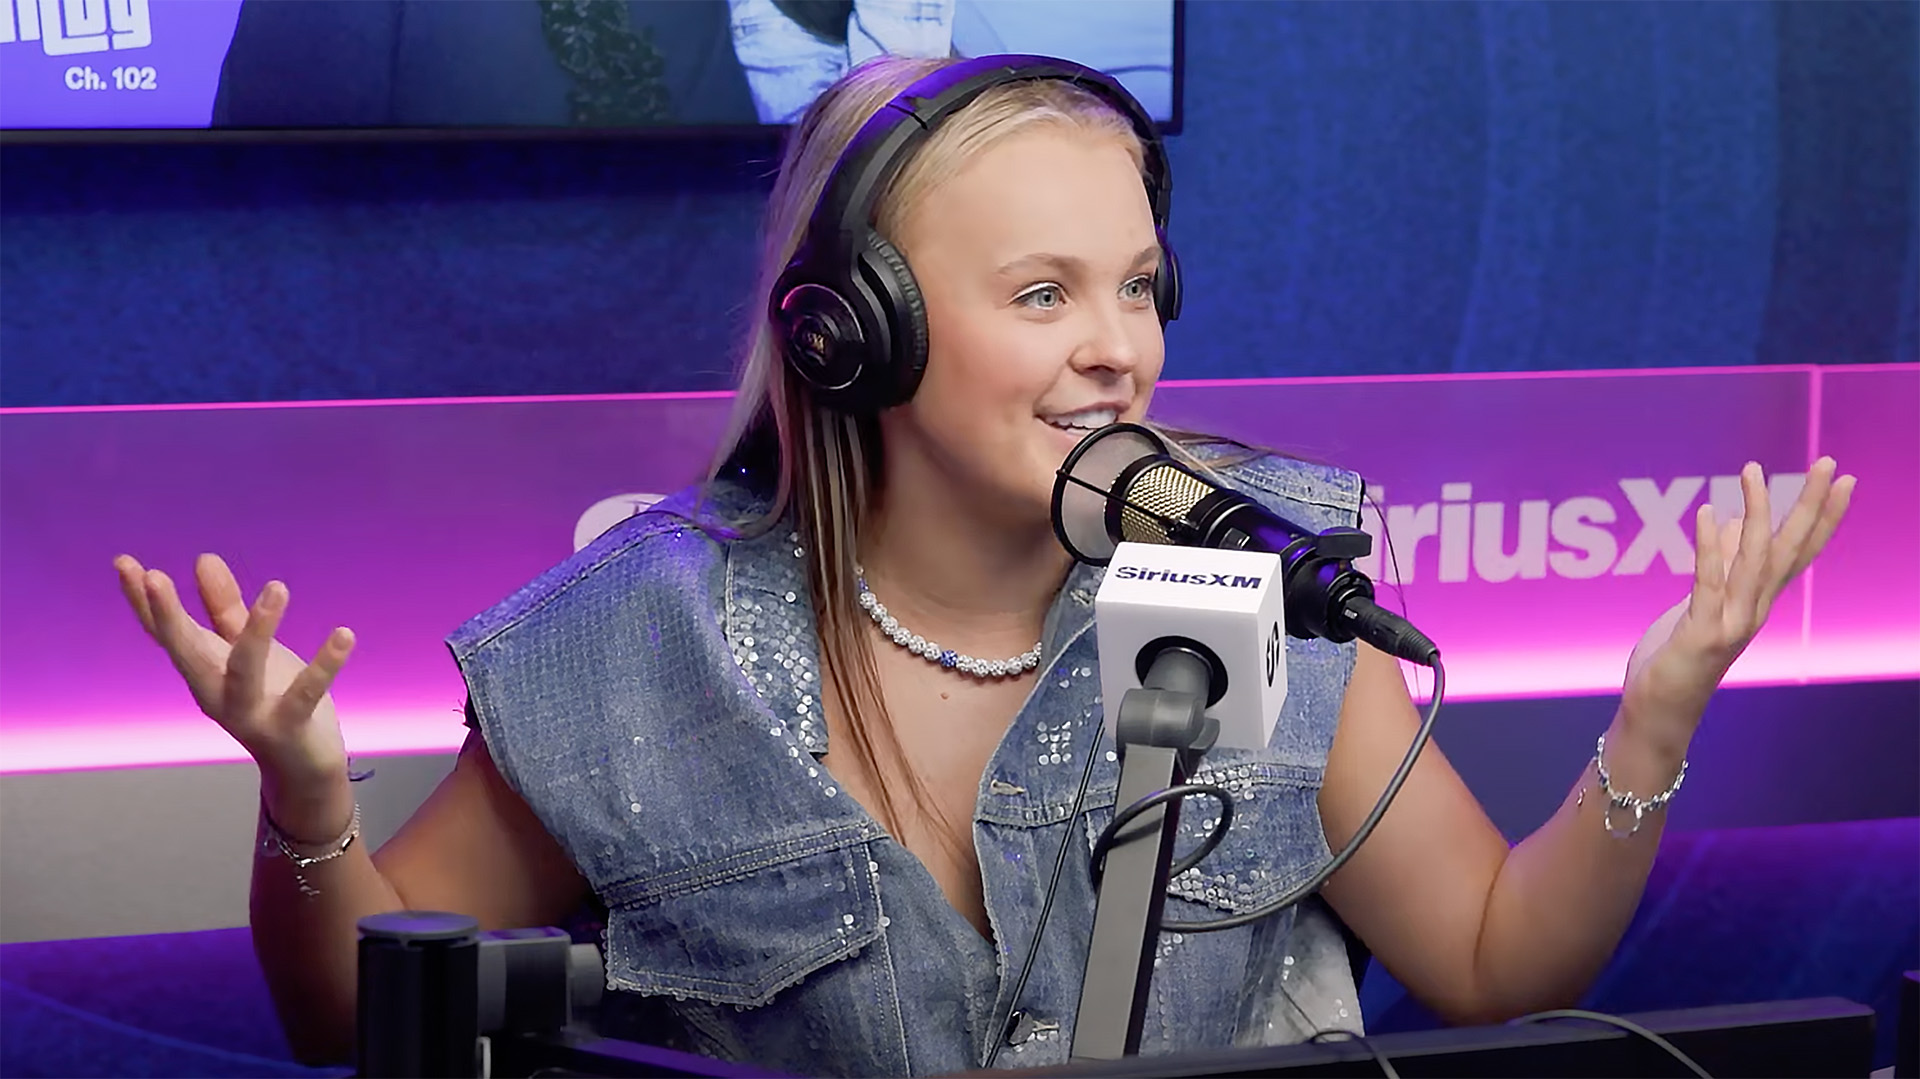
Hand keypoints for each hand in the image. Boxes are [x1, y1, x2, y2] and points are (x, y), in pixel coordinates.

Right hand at [115, 553, 356, 830]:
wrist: (302, 769)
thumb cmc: (271, 700)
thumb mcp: (244, 650)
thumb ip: (225, 608)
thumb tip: (203, 558)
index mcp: (204, 671)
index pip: (165, 634)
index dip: (143, 602)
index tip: (124, 562)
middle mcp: (217, 693)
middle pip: (186, 653)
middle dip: (168, 617)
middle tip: (154, 576)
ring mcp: (250, 713)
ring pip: (246, 669)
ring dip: (259, 629)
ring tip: (278, 587)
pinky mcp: (289, 727)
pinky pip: (307, 694)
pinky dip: (325, 665)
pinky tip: (344, 635)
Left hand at [1621, 458, 1854, 746]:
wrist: (1660, 710)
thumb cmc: (1678, 656)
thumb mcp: (1702, 603)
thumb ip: (1724, 566)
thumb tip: (1738, 521)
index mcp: (1757, 601)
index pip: (1798, 552)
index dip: (1821, 517)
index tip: (1841, 480)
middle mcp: (1754, 609)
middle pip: (1790, 551)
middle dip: (1809, 507)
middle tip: (1828, 465)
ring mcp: (1732, 622)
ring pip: (1755, 561)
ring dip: (1758, 513)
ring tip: (1754, 471)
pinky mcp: (1702, 632)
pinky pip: (1709, 582)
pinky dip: (1712, 547)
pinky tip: (1712, 513)